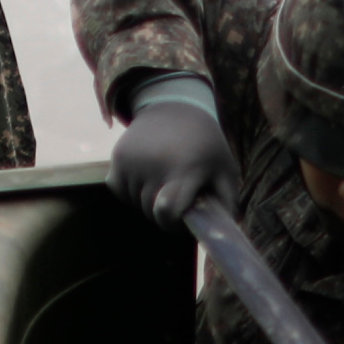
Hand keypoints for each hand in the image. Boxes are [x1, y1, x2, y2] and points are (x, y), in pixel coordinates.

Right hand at [108, 89, 232, 231]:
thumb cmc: (206, 146)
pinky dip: (129, 188)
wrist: (175, 106)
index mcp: (184, 169)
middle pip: (150, 212)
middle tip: (178, 190)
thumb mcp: (225, 171)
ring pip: (133, 203)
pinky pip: (118, 189)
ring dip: (146, 199)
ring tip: (164, 174)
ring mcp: (132, 160)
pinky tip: (145, 171)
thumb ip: (226, 205)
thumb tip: (221, 237)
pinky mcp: (117, 157)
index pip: (166, 213)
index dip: (172, 224)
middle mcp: (153, 164)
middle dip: (163, 212)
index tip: (182, 217)